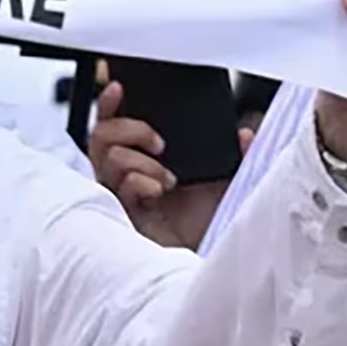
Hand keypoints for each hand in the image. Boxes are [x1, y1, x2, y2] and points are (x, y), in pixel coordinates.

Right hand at [89, 81, 249, 249]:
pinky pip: (119, 186)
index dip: (110, 103)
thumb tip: (245, 133)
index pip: (115, 123)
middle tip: (159, 143)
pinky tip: (158, 191)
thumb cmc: (207, 225)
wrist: (206, 257)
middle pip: (101, 135)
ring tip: (166, 177)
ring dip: (139, 160)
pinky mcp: (120, 213)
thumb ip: (236, 155)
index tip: (121, 88)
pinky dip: (140, 181)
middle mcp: (126, 173)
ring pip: (107, 157)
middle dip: (129, 129)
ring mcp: (120, 194)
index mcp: (144, 158)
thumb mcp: (228, 182)